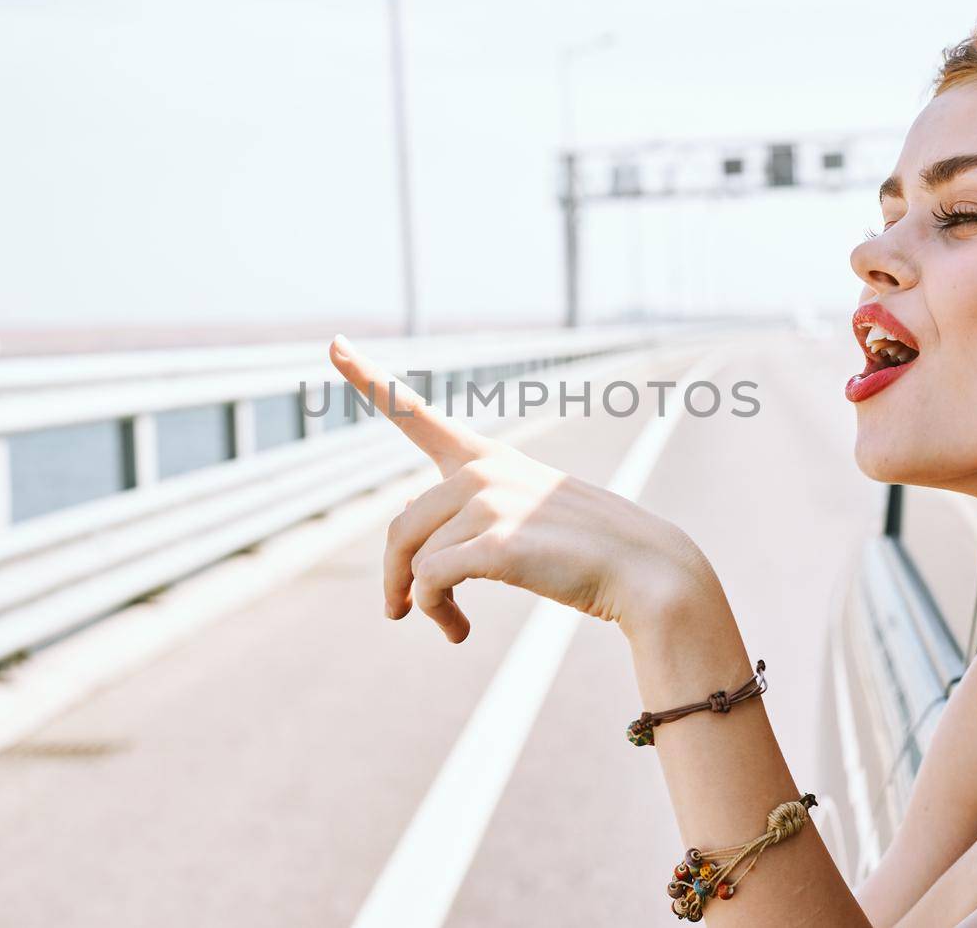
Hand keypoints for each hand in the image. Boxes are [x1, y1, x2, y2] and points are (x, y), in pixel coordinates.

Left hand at [328, 336, 713, 642]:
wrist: (642, 570)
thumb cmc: (583, 549)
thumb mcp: (522, 515)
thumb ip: (467, 517)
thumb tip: (408, 552)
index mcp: (485, 457)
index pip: (415, 413)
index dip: (369, 379)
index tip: (334, 345)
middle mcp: (481, 470)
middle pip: (399, 528)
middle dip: (395, 578)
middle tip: (399, 614)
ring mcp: (490, 502)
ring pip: (414, 561)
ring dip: (421, 603)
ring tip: (450, 626)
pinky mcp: (496, 543)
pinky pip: (432, 583)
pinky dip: (436, 613)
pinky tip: (458, 631)